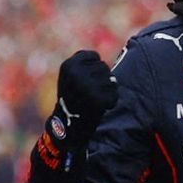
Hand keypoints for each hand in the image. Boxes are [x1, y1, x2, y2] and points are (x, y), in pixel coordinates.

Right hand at [42, 50, 117, 171]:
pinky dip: (110, 101)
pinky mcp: (98, 100)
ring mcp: (87, 87)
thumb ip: (87, 64)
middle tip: (86, 93)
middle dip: (100, 79)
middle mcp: (77, 74)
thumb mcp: (72, 75)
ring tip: (91, 99)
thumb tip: (115, 73)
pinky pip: (114, 94)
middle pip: (104, 67)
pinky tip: (98, 107)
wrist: (68, 125)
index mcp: (69, 65)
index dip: (92, 69)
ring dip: (106, 90)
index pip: (94, 56)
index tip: (80, 81)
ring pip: (111, 80)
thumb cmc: (73, 96)